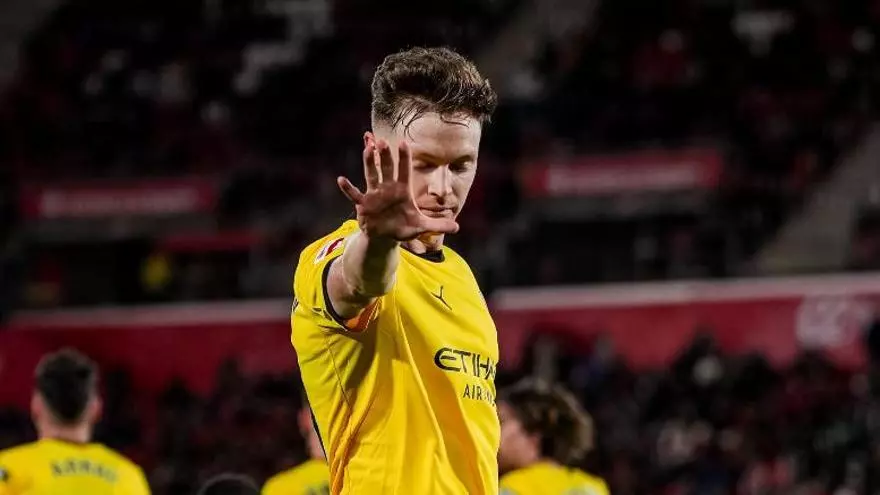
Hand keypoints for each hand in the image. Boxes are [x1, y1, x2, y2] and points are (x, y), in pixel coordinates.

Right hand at [337, 139, 458, 241]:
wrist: (385, 237)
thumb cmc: (404, 228)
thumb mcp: (421, 227)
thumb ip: (438, 225)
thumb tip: (457, 227)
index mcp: (402, 190)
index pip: (404, 171)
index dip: (404, 158)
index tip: (404, 142)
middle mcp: (388, 188)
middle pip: (386, 169)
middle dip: (384, 156)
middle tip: (382, 141)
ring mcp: (374, 195)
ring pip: (371, 175)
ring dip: (368, 163)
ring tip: (366, 149)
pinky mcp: (363, 205)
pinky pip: (354, 194)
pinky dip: (348, 188)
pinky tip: (341, 179)